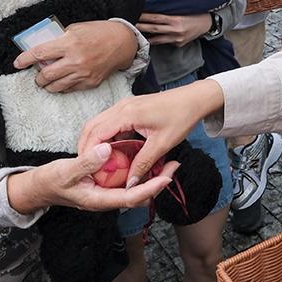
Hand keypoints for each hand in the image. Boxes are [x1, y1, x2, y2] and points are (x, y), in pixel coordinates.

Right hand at [7, 144, 179, 213]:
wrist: (38, 186)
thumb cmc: (50, 182)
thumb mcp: (66, 172)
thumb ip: (87, 162)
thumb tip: (106, 150)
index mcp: (99, 198)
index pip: (131, 197)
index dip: (150, 188)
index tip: (166, 179)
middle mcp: (105, 196)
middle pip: (137, 191)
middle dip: (156, 181)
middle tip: (174, 165)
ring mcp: (105, 188)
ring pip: (132, 183)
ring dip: (149, 174)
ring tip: (167, 161)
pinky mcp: (103, 179)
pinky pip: (124, 175)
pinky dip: (136, 166)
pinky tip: (143, 154)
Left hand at [14, 21, 137, 91]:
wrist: (122, 43)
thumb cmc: (98, 32)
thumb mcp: (76, 28)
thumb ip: (58, 38)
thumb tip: (41, 48)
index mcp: (70, 43)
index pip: (39, 54)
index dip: (25, 59)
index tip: (17, 63)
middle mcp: (75, 60)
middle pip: (45, 75)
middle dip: (37, 76)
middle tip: (36, 73)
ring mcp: (83, 74)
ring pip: (55, 86)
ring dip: (47, 84)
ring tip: (46, 79)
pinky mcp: (90, 83)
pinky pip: (68, 89)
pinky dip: (61, 86)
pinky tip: (62, 80)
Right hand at [79, 80, 224, 185]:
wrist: (194, 98)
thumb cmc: (181, 117)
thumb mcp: (162, 144)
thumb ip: (143, 163)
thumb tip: (130, 183)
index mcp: (126, 114)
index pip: (96, 134)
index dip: (88, 153)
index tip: (87, 170)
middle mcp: (121, 107)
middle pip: (92, 127)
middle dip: (87, 147)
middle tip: (88, 168)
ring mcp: (124, 105)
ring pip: (99, 124)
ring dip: (96, 142)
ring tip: (98, 162)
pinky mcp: (129, 107)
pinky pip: (110, 122)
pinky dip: (107, 136)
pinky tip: (113, 151)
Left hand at [137, 12, 209, 46]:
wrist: (207, 23)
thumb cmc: (194, 14)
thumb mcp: (181, 10)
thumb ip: (168, 13)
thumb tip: (152, 12)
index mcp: (176, 19)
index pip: (156, 17)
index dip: (144, 16)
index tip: (135, 13)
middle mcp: (175, 30)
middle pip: (154, 29)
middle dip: (141, 27)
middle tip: (129, 24)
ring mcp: (177, 39)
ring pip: (157, 39)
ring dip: (146, 37)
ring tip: (135, 35)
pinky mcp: (179, 44)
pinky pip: (166, 42)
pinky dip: (158, 40)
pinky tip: (150, 39)